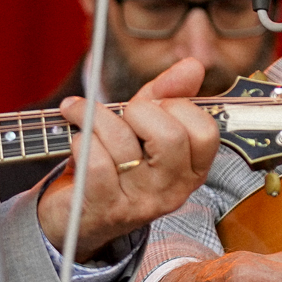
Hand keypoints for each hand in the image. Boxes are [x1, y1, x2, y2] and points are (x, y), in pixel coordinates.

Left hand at [39, 58, 220, 260]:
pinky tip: (75, 141)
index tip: (155, 105)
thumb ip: (168, 94)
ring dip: (94, 117)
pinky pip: (95, 162)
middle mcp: (172, 191)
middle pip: (171, 136)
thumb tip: (194, 65)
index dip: (177, 105)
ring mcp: (140, 204)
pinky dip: (79, 141)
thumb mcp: (144, 126)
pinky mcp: (105, 210)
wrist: (77, 216)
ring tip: (80, 113)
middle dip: (139, 111)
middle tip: (123, 114)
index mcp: (192, 170)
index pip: (205, 130)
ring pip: (123, 142)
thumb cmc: (115, 163)